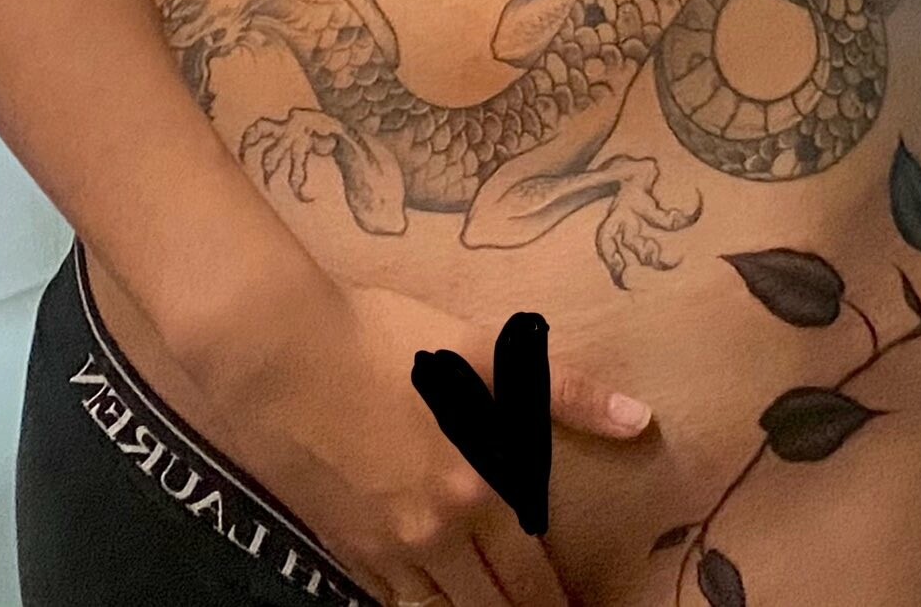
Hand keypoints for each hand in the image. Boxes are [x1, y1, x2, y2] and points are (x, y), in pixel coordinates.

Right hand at [214, 281, 653, 606]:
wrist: (278, 351)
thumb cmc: (383, 339)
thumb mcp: (482, 350)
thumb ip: (565, 392)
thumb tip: (642, 420)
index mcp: (480, 487)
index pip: (534, 575)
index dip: (560, 603)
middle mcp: (436, 534)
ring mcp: (383, 548)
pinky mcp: (340, 545)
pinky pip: (390, 601)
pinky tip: (429, 601)